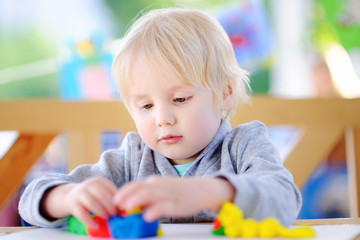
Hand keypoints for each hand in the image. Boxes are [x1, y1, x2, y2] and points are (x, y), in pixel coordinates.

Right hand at [42, 177, 116, 225]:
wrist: (70, 196)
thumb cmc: (92, 195)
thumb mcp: (101, 191)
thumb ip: (111, 197)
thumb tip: (124, 209)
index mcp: (99, 180)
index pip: (110, 188)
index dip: (117, 198)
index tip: (121, 207)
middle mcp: (88, 185)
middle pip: (101, 194)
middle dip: (110, 205)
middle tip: (115, 214)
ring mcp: (80, 193)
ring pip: (91, 202)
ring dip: (101, 211)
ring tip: (107, 218)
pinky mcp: (73, 204)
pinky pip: (81, 213)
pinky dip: (89, 220)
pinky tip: (95, 225)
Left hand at [113, 176, 234, 221]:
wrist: (202, 190)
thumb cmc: (180, 191)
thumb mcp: (162, 189)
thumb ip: (148, 196)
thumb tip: (133, 205)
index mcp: (154, 182)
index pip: (135, 184)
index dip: (123, 192)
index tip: (114, 200)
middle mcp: (159, 186)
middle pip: (139, 187)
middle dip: (125, 195)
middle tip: (115, 204)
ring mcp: (167, 194)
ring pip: (149, 194)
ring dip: (136, 200)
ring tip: (126, 209)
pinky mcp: (176, 204)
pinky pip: (163, 206)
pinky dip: (154, 211)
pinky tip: (147, 217)